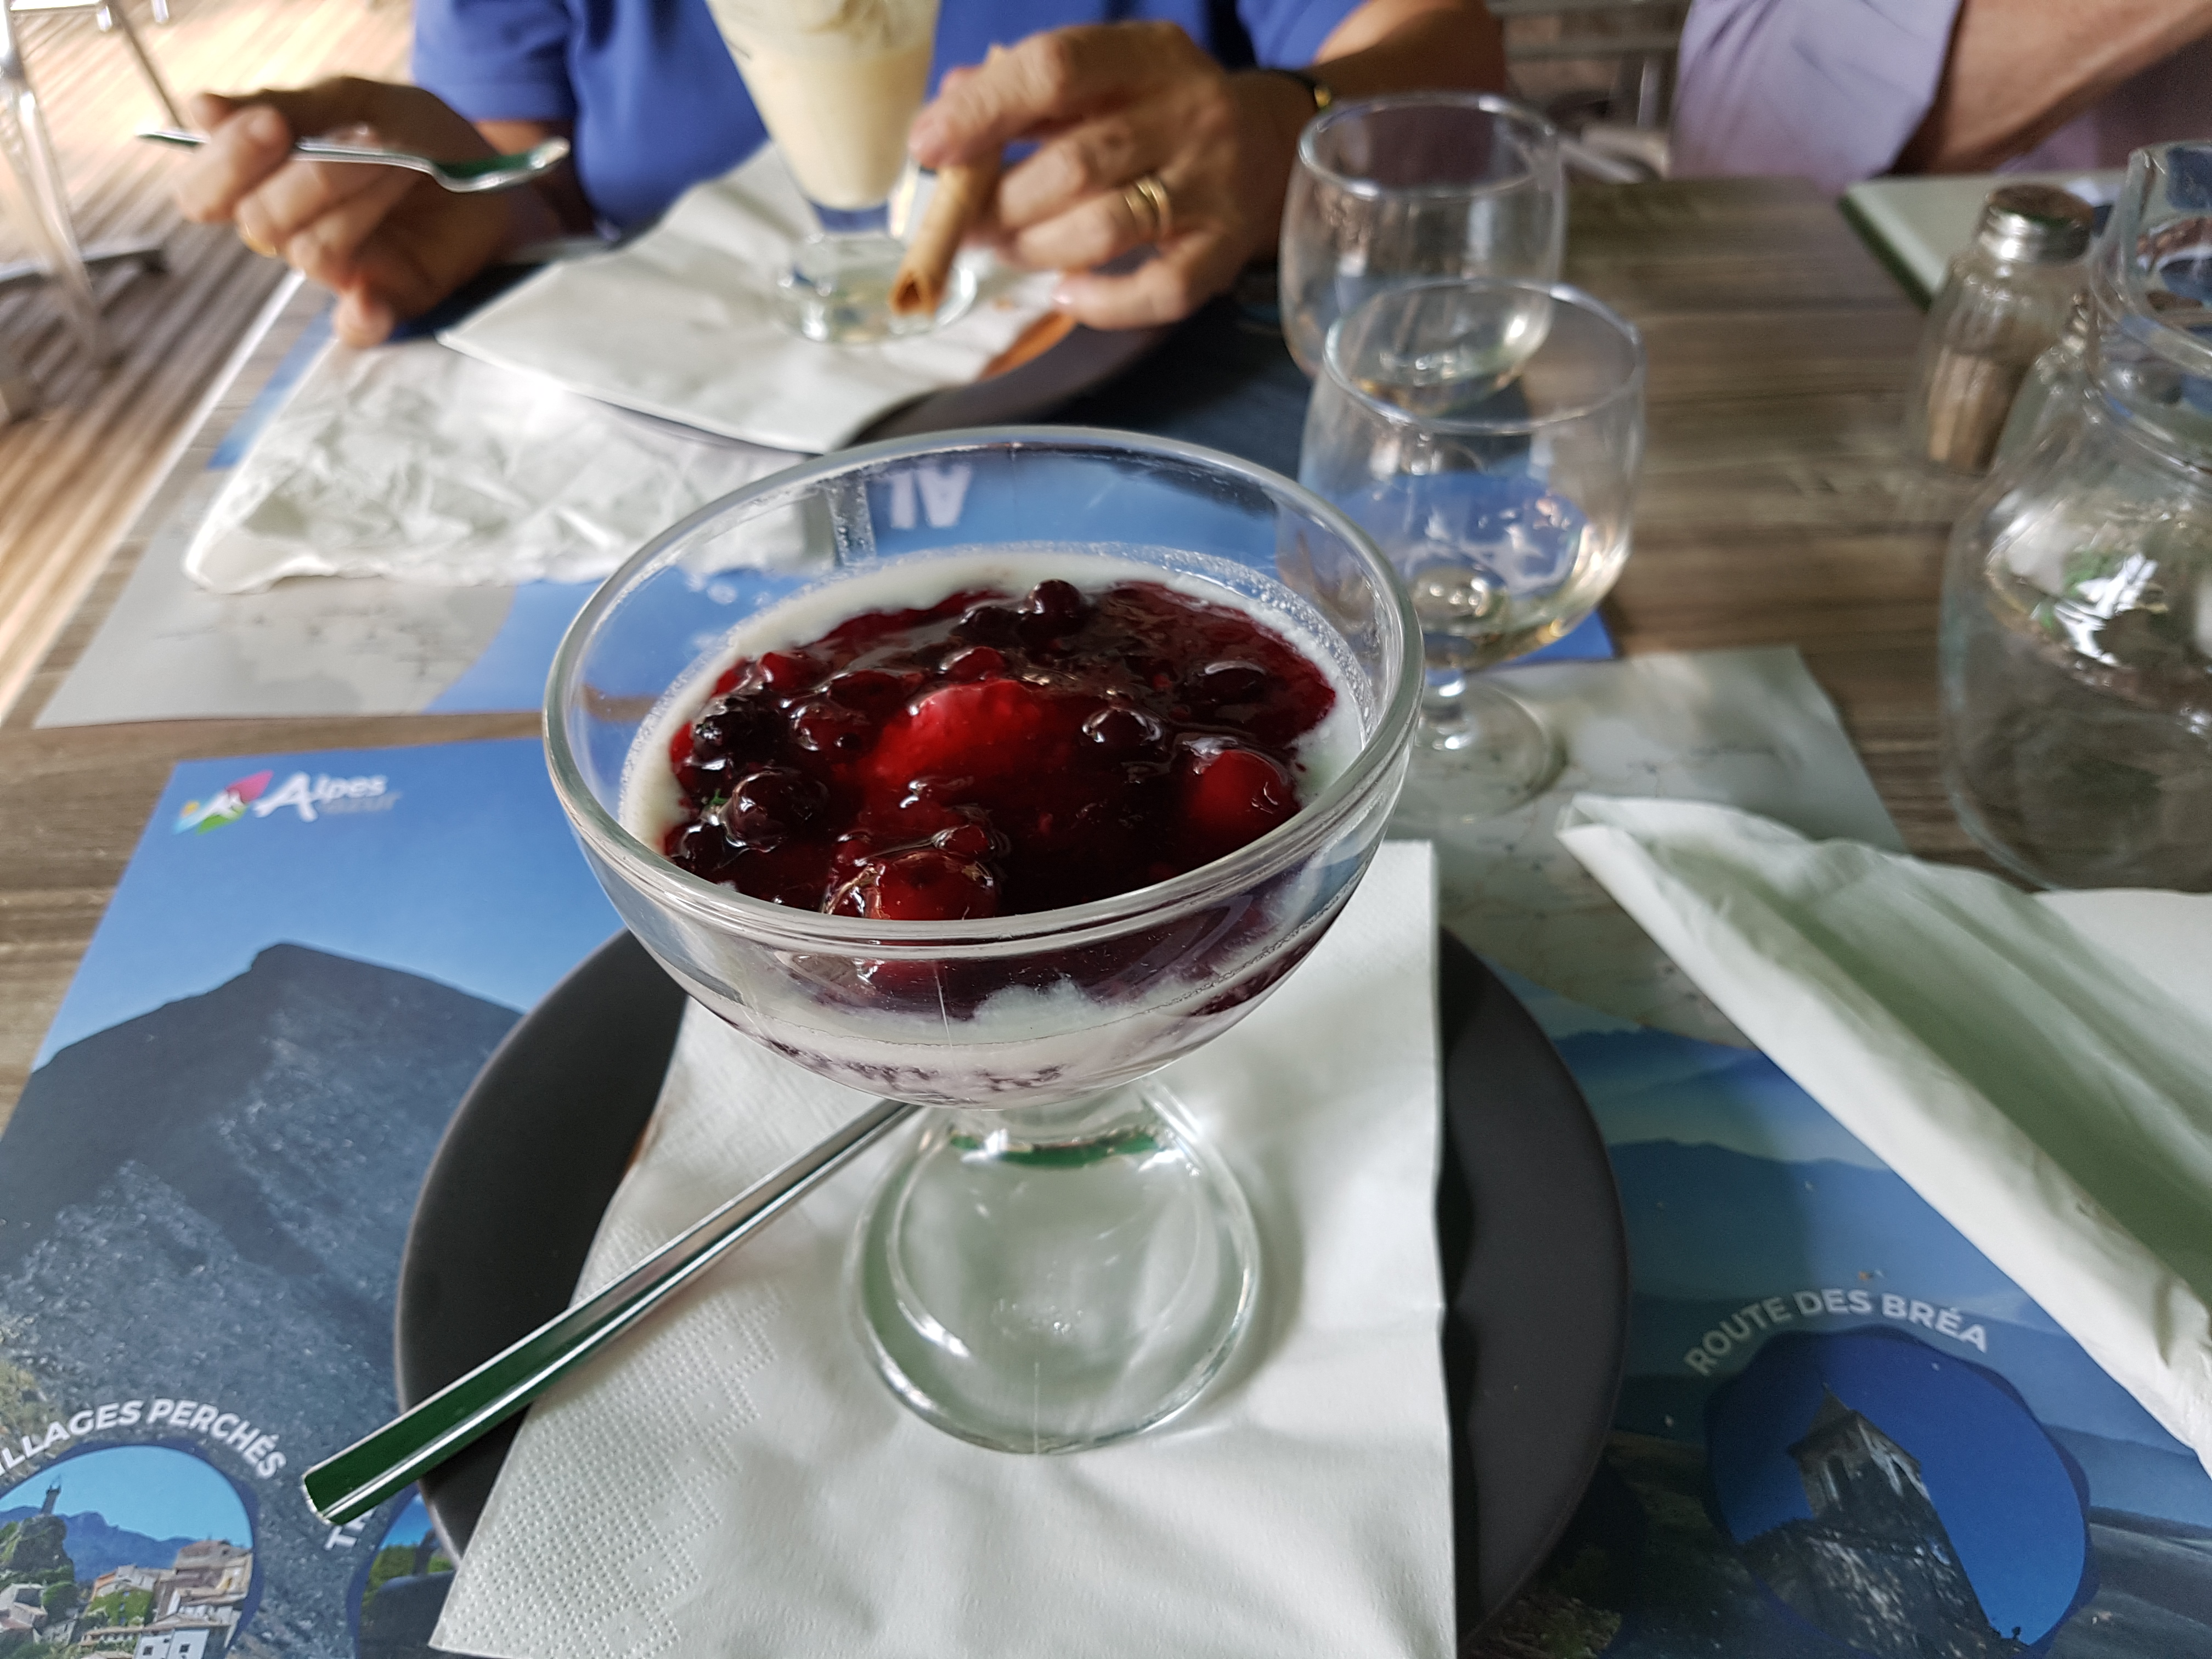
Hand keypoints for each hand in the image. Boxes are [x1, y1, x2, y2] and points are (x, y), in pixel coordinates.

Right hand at [173, 78, 563, 345]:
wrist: (488, 166)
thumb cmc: (412, 131)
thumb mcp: (353, 100)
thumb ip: (286, 108)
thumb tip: (199, 110)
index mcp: (264, 181)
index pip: (204, 193)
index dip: (225, 163)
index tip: (272, 125)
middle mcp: (290, 231)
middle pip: (259, 223)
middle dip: (311, 177)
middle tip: (365, 140)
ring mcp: (339, 269)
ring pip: (313, 250)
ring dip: (359, 200)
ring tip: (403, 164)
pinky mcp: (387, 300)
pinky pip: (355, 327)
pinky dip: (359, 317)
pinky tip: (368, 300)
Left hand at [907, 24, 1313, 329]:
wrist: (1277, 143)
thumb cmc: (1164, 112)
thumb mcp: (1109, 75)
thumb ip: (1029, 89)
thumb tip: (945, 115)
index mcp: (1147, 56)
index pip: (1056, 69)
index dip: (983, 110)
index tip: (928, 146)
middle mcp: (1188, 115)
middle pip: (1074, 163)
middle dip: (1000, 203)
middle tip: (965, 224)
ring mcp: (1212, 187)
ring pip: (1106, 228)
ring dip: (1036, 249)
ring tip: (1007, 251)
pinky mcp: (1225, 250)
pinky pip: (1159, 290)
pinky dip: (1102, 302)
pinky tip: (1070, 294)